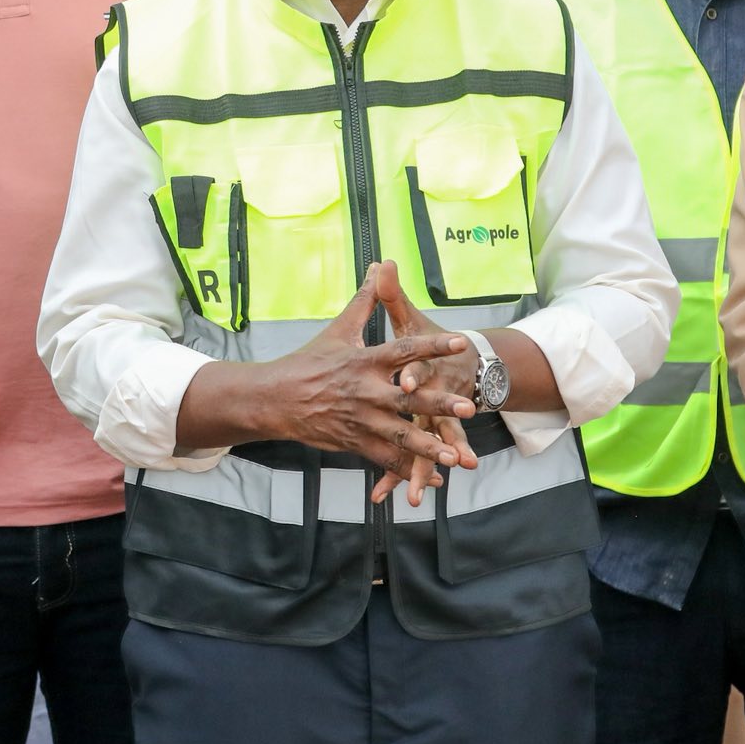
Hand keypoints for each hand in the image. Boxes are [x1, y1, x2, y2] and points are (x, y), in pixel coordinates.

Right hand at [235, 261, 473, 487]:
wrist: (276, 399)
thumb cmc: (309, 361)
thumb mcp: (339, 329)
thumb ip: (366, 300)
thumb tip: (380, 266)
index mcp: (365, 361)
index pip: (404, 350)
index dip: (432, 346)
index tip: (460, 343)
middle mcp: (365, 391)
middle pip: (408, 400)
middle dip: (438, 406)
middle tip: (468, 407)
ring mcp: (361, 420)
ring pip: (400, 437)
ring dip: (428, 448)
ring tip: (455, 455)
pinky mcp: (355, 442)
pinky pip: (387, 459)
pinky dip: (411, 470)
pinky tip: (437, 477)